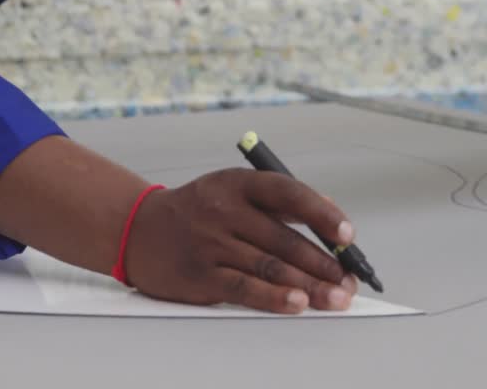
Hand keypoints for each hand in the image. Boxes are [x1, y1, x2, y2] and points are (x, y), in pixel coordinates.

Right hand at [122, 169, 358, 313]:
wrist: (139, 230)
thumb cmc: (197, 211)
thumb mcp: (232, 191)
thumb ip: (278, 202)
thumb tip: (330, 215)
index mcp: (236, 183)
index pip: (288, 193)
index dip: (322, 214)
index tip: (347, 235)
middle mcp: (223, 209)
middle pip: (284, 238)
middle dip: (324, 263)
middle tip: (348, 280)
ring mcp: (210, 242)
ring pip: (270, 266)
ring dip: (309, 285)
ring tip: (334, 297)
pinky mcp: (200, 274)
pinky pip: (245, 288)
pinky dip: (274, 297)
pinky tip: (297, 303)